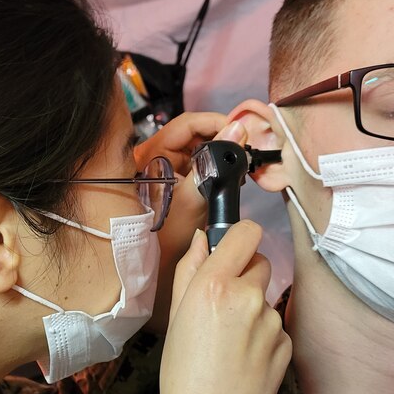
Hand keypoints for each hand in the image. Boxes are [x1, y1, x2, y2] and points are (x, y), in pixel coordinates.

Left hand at [139, 113, 246, 333]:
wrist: (149, 272)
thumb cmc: (162, 240)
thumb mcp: (192, 200)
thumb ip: (215, 166)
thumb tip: (237, 131)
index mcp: (149, 156)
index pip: (186, 124)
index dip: (215, 122)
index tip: (240, 131)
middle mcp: (152, 158)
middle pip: (193, 135)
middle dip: (221, 138)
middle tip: (244, 150)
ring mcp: (161, 172)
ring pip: (196, 152)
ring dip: (219, 155)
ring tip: (240, 166)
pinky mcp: (171, 186)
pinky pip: (194, 168)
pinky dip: (213, 170)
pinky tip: (228, 180)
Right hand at [154, 222, 291, 393]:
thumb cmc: (182, 378)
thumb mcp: (176, 320)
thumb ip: (190, 271)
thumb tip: (203, 240)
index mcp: (214, 286)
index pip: (247, 232)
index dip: (239, 237)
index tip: (231, 248)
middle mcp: (248, 298)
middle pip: (260, 263)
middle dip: (244, 277)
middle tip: (221, 309)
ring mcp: (272, 323)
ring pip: (266, 299)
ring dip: (252, 311)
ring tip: (228, 346)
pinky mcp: (287, 346)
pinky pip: (276, 328)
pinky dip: (263, 338)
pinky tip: (244, 362)